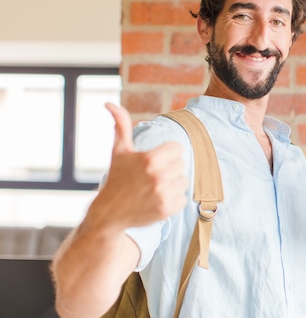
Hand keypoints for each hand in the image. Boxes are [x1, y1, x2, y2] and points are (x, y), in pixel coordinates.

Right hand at [91, 103, 188, 229]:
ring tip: (154, 188)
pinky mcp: (167, 209)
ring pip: (184, 181)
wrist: (109, 213)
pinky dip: (173, 200)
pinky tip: (157, 200)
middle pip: (181, 164)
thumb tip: (108, 103)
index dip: (166, 154)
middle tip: (151, 177)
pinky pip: (183, 198)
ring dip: (172, 184)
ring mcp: (163, 194)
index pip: (177, 149)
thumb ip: (121, 125)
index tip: (153, 161)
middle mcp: (158, 176)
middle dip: (168, 169)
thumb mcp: (119, 151)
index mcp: (150, 158)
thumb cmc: (117, 178)